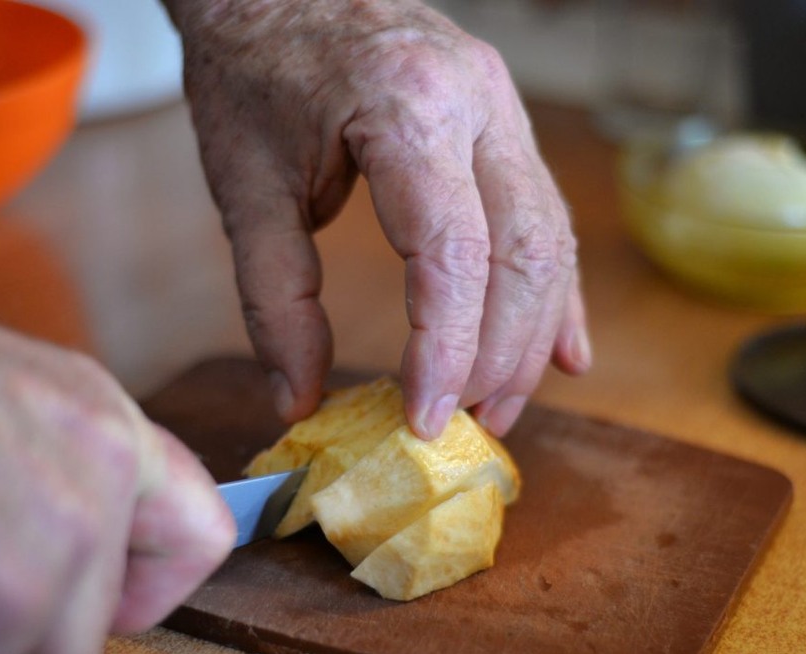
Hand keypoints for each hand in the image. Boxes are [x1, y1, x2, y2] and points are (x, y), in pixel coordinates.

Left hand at [166, 0, 590, 438]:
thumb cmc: (249, 74)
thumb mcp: (244, 190)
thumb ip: (274, 301)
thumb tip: (298, 400)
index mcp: (406, 108)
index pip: (453, 254)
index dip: (447, 349)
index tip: (423, 420)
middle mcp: (476, 99)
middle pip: (524, 252)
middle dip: (502, 356)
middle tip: (467, 426)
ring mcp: (501, 104)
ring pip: (549, 237)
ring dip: (532, 333)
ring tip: (499, 406)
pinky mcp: (503, 119)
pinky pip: (545, 213)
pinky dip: (552, 289)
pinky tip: (560, 350)